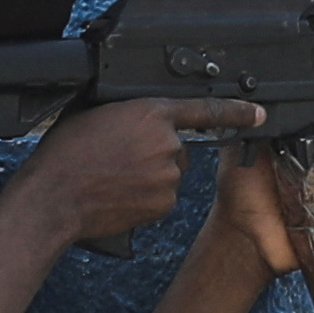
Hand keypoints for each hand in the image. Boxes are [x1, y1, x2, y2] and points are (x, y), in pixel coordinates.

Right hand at [19, 93, 265, 246]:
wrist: (55, 197)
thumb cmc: (65, 154)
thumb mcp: (94, 113)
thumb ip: (128, 113)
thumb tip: (136, 120)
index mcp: (150, 112)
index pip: (205, 108)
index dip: (236, 110)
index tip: (258, 112)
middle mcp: (166, 143)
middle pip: (177, 147)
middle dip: (156, 152)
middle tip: (119, 158)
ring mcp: (168, 176)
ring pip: (169, 174)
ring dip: (149, 176)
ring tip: (113, 177)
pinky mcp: (164, 204)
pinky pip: (162, 198)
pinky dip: (146, 198)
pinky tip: (119, 195)